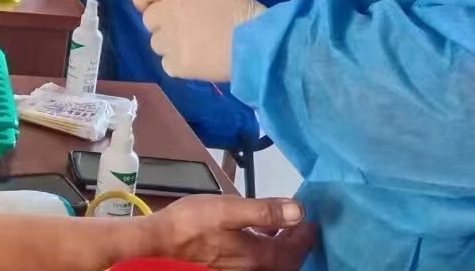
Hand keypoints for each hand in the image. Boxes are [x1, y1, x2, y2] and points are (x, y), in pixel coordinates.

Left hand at [133, 0, 265, 82]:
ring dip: (171, 45)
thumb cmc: (241, 12)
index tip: (152, 5)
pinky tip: (200, 62)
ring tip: (197, 47)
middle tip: (188, 29)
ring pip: (157, 44)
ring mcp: (169, 41)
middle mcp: (167, 13)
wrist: (257, 44)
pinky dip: (180, 65)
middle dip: (163, 24)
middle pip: (149, 20)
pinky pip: (168, 64)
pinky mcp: (176, 65)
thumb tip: (176, 5)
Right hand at [150, 194, 315, 269]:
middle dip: (297, 242)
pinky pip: (260, 262)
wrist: (161, 240)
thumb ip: (265, 210)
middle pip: (288, 260)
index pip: (295, 247)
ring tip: (284, 226)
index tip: (313, 216)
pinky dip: (267, 249)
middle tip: (302, 222)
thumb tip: (298, 211)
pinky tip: (259, 234)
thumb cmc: (194, 222)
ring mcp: (242, 270)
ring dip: (283, 246)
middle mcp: (256, 269)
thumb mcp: (229, 209)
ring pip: (274, 263)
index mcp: (260, 255)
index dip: (306, 232)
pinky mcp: (230, 267)